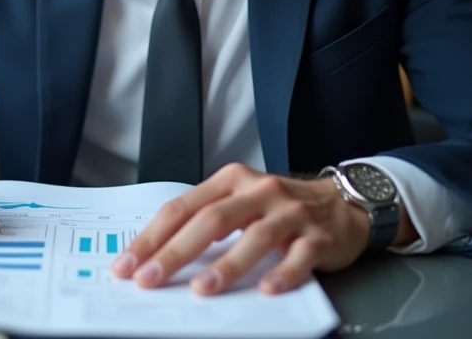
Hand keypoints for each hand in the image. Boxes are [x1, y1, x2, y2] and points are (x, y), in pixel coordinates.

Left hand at [111, 163, 391, 295]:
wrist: (343, 203)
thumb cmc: (279, 207)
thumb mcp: (240, 200)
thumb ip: (206, 219)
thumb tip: (158, 255)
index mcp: (230, 181)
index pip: (182, 208)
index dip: (152, 237)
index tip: (127, 265)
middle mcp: (258, 191)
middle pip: (211, 220)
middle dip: (176, 252)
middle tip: (150, 279)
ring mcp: (290, 213)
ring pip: (254, 237)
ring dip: (226, 265)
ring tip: (202, 288)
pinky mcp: (318, 237)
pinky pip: (299, 257)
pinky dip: (282, 274)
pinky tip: (267, 290)